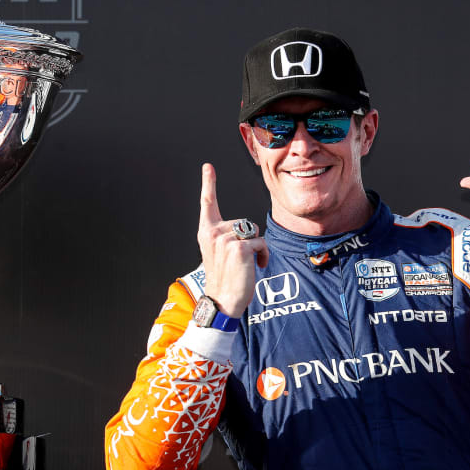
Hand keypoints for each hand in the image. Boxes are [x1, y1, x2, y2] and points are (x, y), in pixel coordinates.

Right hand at [197, 163, 269, 317]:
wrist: (223, 301)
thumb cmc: (225, 280)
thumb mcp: (220, 254)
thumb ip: (227, 238)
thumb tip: (247, 230)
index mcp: (206, 233)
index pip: (207, 204)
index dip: (208, 184)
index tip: (208, 167)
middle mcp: (213, 233)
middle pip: (243, 222)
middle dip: (248, 240)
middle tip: (240, 261)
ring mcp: (225, 240)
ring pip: (253, 232)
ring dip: (256, 248)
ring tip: (248, 265)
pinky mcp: (239, 247)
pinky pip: (260, 242)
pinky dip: (263, 254)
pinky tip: (257, 267)